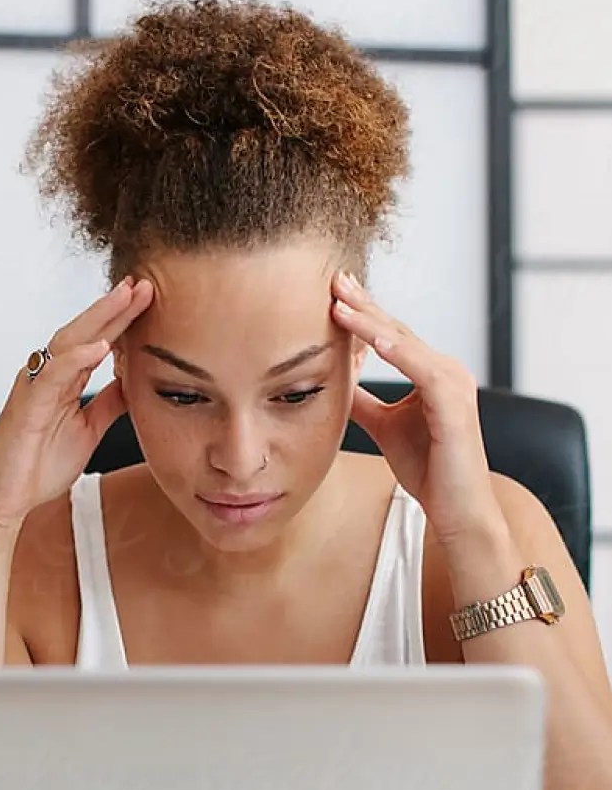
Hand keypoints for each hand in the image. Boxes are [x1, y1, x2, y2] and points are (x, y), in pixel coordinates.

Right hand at [0, 277, 153, 530]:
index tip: (147, 297)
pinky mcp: (27, 406)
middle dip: (114, 307)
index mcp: (63, 381)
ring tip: (125, 298)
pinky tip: (100, 346)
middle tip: (142, 283)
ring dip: (98, 319)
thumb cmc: (37, 466)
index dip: (121, 319)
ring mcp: (35, 388)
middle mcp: (47, 377)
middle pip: (84, 331)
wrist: (6, 499)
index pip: (96, 341)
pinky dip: (76, 358)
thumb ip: (108, 404)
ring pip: (67, 342)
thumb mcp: (89, 430)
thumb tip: (132, 381)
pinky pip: (52, 376)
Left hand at [330, 271, 502, 545]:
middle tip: (333, 278)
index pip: (391, 334)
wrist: (456, 510)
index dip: (362, 313)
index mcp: (431, 373)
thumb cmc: (428, 470)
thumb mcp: (385, 427)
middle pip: (397, 329)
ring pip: (406, 343)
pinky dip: (397, 352)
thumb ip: (365, 402)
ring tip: (339, 303)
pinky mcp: (454, 404)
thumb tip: (338, 380)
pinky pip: (423, 369)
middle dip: (364, 304)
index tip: (332, 292)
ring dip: (372, 321)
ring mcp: (454, 384)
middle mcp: (446, 371)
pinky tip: (372, 339)